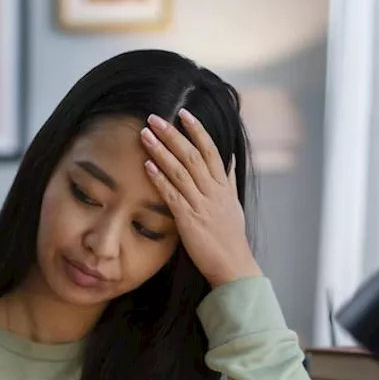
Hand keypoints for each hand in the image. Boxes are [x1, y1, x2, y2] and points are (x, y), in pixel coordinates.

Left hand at [140, 109, 261, 287]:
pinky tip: (147, 166)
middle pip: (192, 155)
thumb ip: (227, 180)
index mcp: (223, 186)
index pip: (211, 150)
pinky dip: (160, 179)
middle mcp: (213, 191)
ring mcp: (201, 205)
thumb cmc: (231, 237)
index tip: (184, 113)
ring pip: (180, 171)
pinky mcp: (189, 220)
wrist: (233, 266)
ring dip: (161, 151)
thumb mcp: (233, 204)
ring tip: (145, 135)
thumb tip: (228, 159)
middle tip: (154, 117)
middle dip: (172, 134)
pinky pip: (172, 195)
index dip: (197, 130)